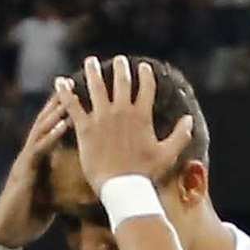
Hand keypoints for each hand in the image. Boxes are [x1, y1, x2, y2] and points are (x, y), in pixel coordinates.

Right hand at [0, 95, 69, 249]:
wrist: (7, 237)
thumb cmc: (28, 221)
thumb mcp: (50, 199)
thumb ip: (60, 185)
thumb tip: (78, 183)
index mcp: (36, 162)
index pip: (49, 131)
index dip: (61, 112)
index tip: (77, 95)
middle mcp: (29, 157)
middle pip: (44, 123)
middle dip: (58, 102)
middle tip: (73, 80)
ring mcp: (25, 163)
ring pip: (41, 130)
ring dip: (56, 110)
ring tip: (70, 92)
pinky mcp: (24, 173)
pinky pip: (40, 149)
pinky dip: (53, 134)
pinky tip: (65, 122)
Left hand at [54, 56, 193, 193]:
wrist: (122, 188)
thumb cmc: (145, 174)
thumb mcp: (168, 154)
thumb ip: (180, 135)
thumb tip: (189, 119)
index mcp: (141, 114)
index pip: (146, 85)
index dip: (145, 74)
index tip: (143, 67)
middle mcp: (122, 110)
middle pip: (121, 80)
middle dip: (121, 67)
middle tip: (119, 60)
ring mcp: (102, 118)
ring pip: (96, 86)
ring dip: (93, 71)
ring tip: (90, 61)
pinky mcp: (85, 129)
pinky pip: (73, 105)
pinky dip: (65, 92)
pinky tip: (59, 82)